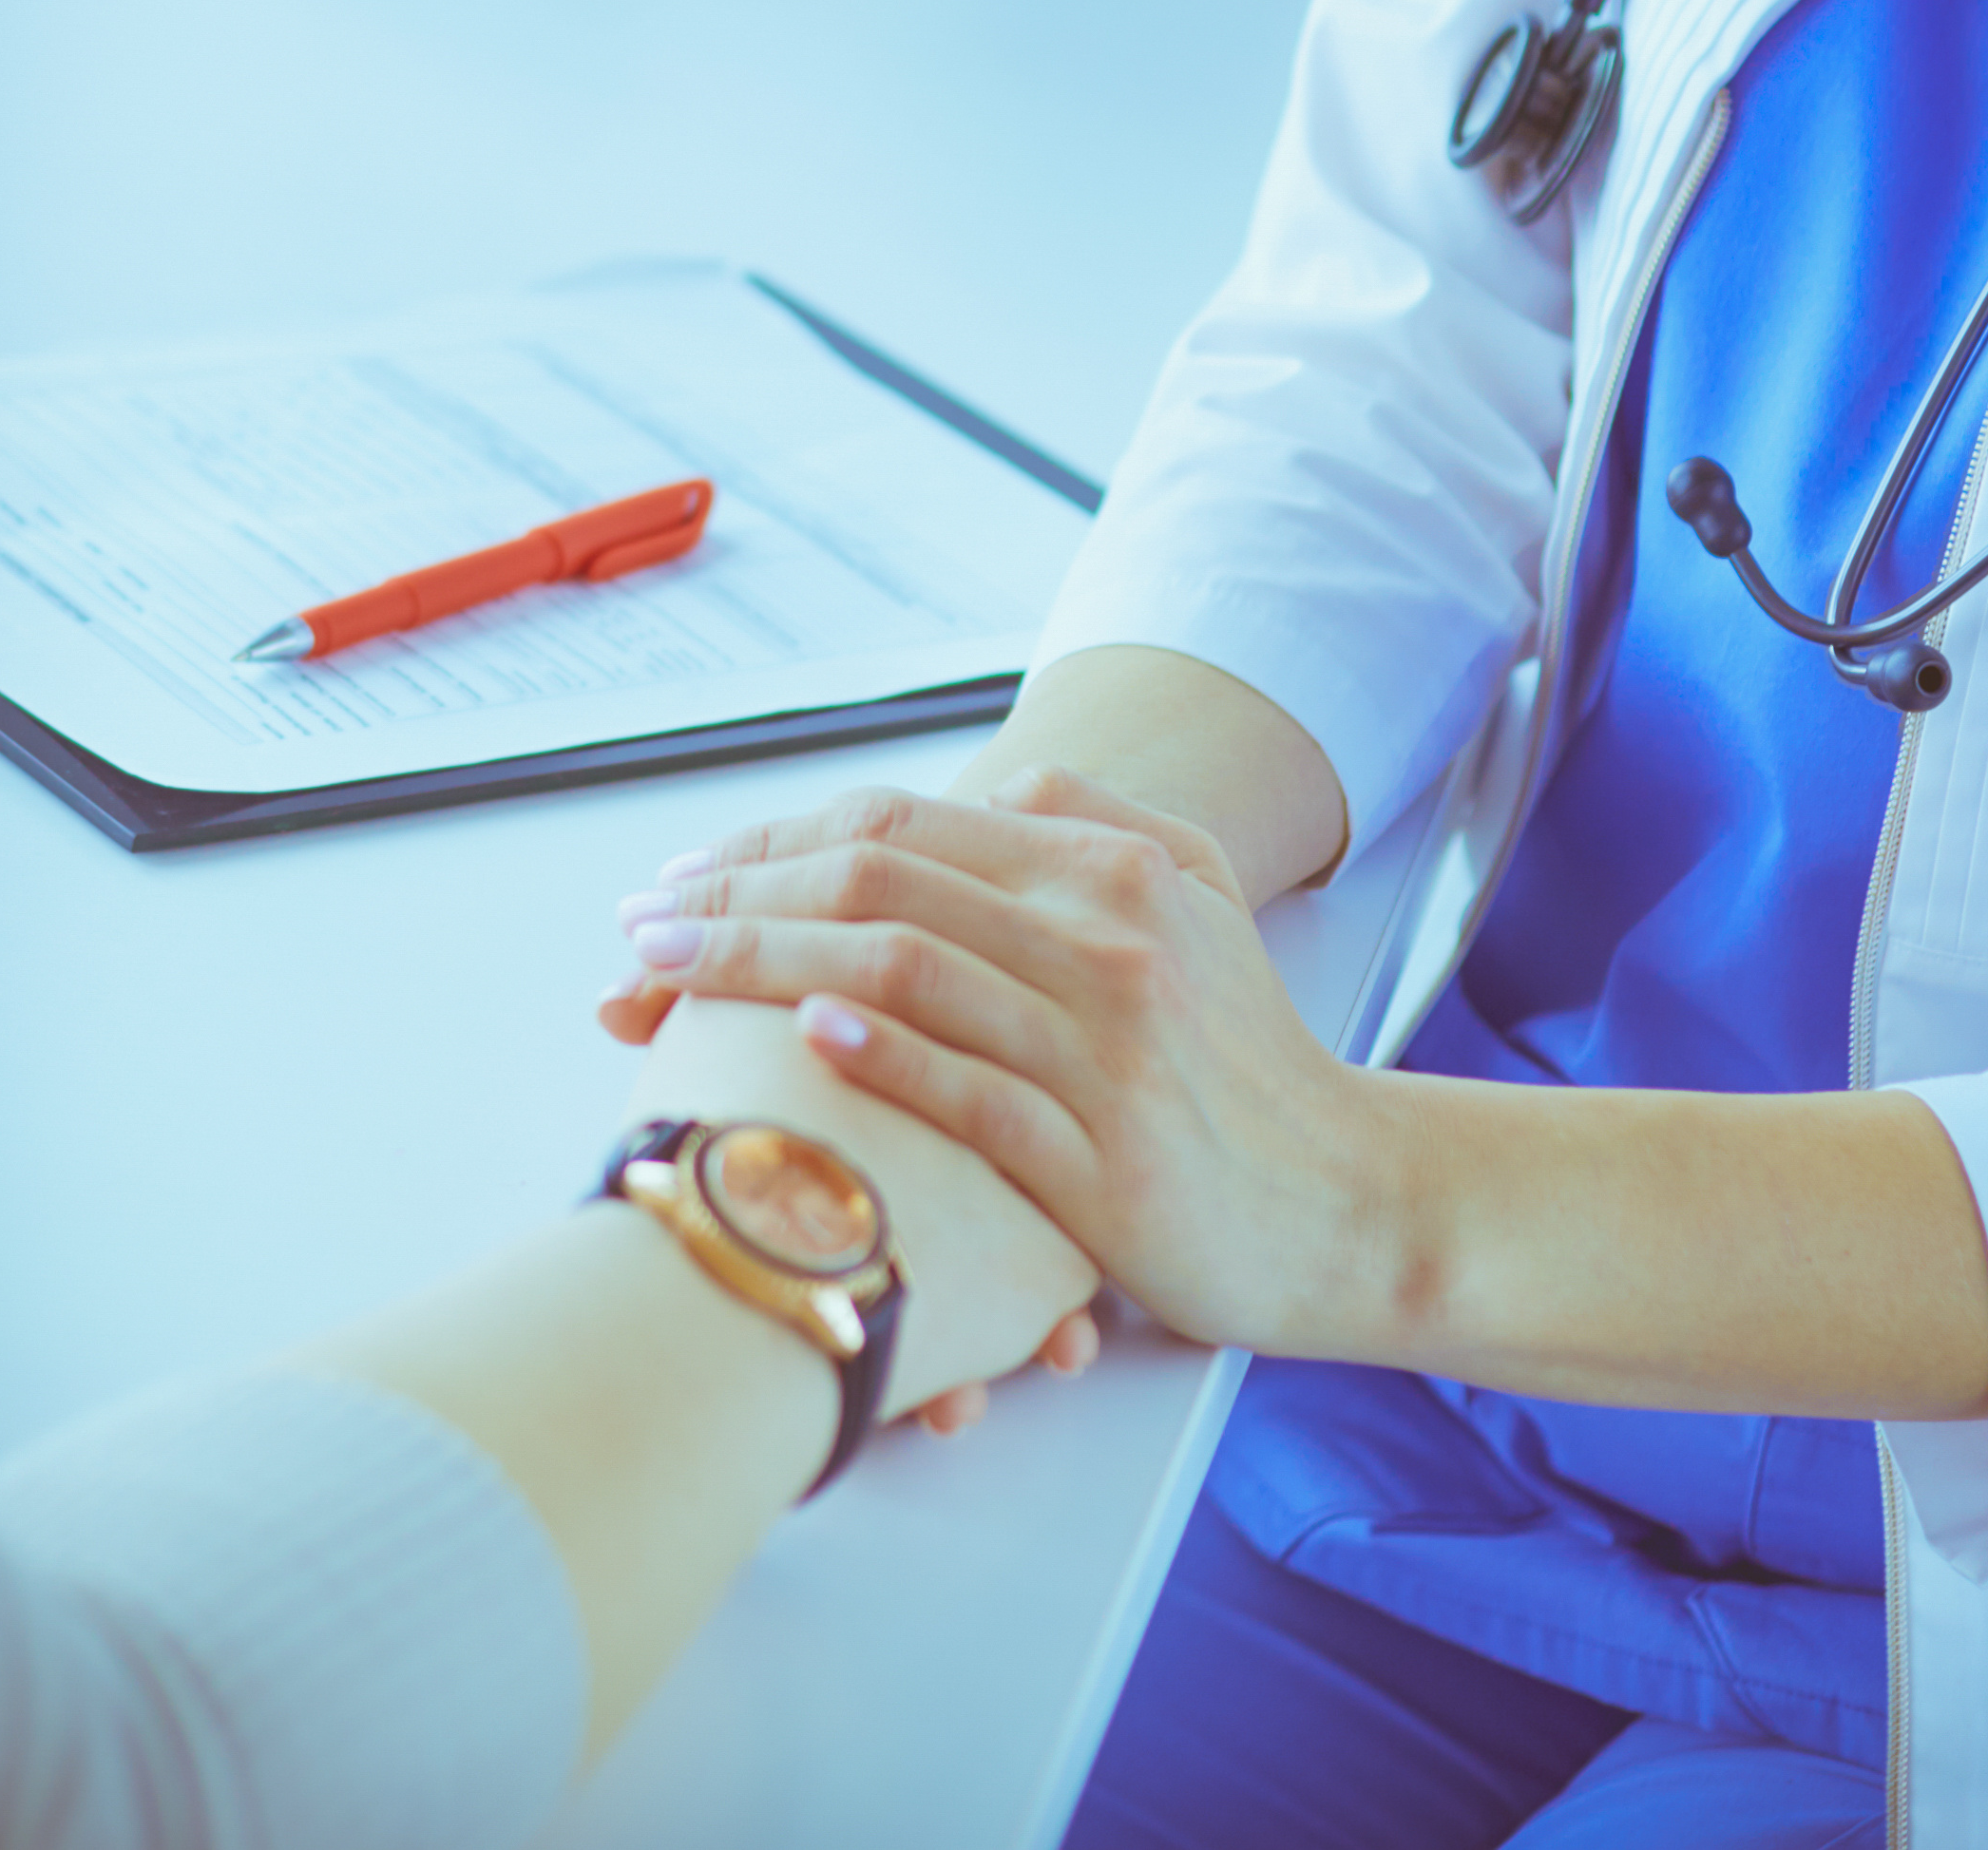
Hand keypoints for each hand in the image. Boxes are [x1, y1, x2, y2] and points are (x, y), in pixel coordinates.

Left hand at [603, 773, 1375, 1357]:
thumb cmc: (1248, 1059)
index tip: (683, 877)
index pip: (900, 823)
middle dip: (736, 897)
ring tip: (667, 976)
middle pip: (878, 883)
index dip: (771, 840)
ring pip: (901, 974)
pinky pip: (968, 1091)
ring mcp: (1106, 1046)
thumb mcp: (1201, 898)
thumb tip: (986, 788)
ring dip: (764, 966)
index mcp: (1112, 867)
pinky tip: (801, 1036)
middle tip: (640, 928)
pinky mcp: (1105, 1158)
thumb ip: (1096, 823)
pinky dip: (876, 1056)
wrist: (1348, 1198)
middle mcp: (1107, 936)